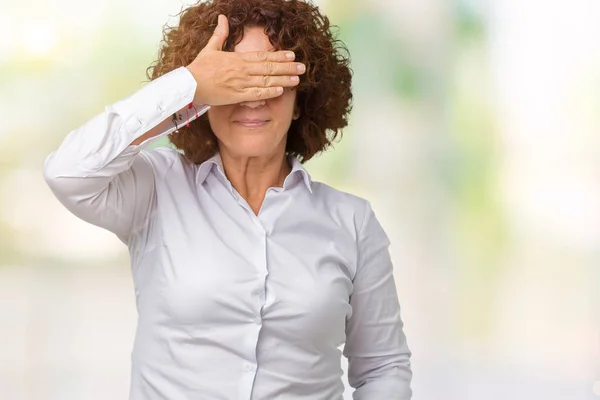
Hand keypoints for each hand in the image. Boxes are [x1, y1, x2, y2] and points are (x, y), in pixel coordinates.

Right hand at [185, 14, 305, 105]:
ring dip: (283, 80)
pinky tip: (281, 91)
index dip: (279, 55)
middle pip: (269, 67)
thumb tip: (221, 17)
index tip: (292, 55)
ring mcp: (241, 83)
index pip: (263, 56)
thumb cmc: (199, 68)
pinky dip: (269, 92)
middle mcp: (242, 70)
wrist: (189, 85)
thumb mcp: (210, 48)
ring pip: (266, 81)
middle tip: (302, 68)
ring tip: (297, 80)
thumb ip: (220, 34)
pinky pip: (256, 94)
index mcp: (238, 59)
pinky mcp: (237, 96)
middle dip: (287, 68)